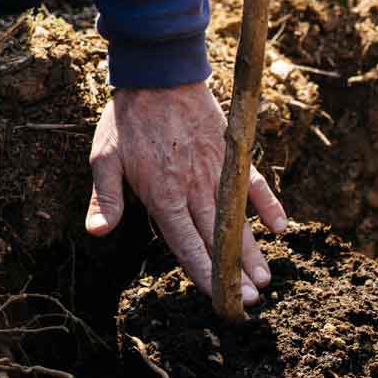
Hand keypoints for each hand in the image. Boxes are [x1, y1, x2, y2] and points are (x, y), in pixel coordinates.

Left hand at [84, 82, 286, 304]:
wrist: (160, 75)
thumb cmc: (129, 120)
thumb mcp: (105, 157)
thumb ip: (106, 198)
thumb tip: (97, 232)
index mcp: (163, 195)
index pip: (185, 244)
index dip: (203, 273)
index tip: (218, 297)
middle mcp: (194, 189)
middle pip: (216, 240)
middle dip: (233, 274)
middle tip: (249, 302)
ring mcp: (218, 173)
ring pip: (237, 220)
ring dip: (252, 252)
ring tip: (266, 280)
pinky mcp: (233, 156)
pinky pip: (255, 185)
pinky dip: (269, 205)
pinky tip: (280, 228)